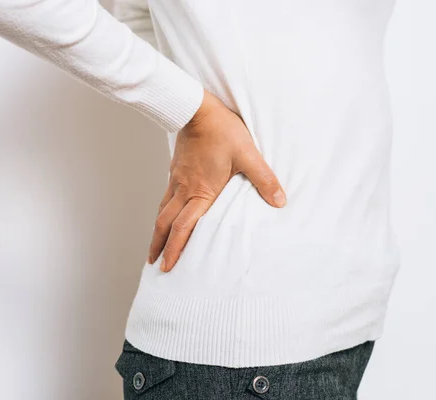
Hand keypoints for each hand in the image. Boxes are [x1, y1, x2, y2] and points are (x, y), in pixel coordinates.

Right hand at [148, 90, 286, 271]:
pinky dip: (162, 212)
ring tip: (155, 246)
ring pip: (162, 211)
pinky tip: (165, 214)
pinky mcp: (176, 171)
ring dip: (157, 232)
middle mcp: (184, 189)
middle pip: (165, 224)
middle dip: (160, 247)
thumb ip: (264, 179)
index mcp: (201, 191)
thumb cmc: (222, 130)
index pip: (183, 227)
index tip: (169, 266)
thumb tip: (280, 201)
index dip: (175, 249)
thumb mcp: (248, 154)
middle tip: (156, 265)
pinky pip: (165, 197)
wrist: (196, 108)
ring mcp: (177, 180)